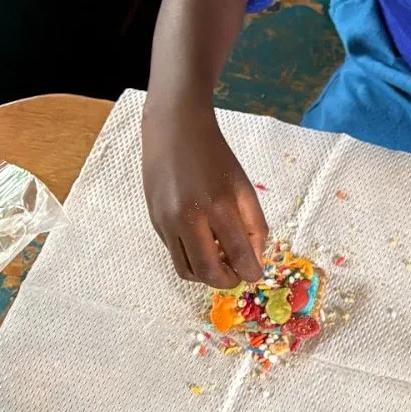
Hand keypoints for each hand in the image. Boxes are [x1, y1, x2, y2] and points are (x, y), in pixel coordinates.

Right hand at [142, 100, 267, 286]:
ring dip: (206, 276)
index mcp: (218, 206)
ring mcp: (167, 222)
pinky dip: (192, 259)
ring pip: (186, 271)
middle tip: (237, 274)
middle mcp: (188, 218)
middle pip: (208, 272)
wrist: (175, 131)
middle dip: (227, 281)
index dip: (251, 271)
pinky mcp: (154, 222)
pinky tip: (204, 245)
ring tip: (220, 263)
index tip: (255, 273)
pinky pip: (174, 254)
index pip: (238, 255)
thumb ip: (255, 225)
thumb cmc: (215, 157)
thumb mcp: (243, 187)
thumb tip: (254, 260)